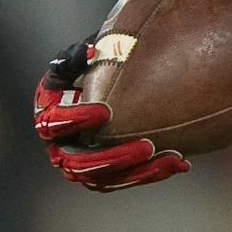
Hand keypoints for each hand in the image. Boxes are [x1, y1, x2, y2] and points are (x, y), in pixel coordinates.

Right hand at [32, 40, 190, 191]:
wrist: (109, 88)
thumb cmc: (90, 69)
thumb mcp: (81, 58)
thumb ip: (78, 55)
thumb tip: (88, 52)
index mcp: (50, 116)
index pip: (53, 123)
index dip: (75, 120)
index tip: (104, 112)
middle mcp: (61, 146)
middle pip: (79, 163)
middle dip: (113, 157)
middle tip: (147, 147)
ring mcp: (82, 165)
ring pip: (106, 178)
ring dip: (140, 172)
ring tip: (172, 158)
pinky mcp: (106, 173)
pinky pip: (126, 179)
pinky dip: (153, 173)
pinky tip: (181, 162)